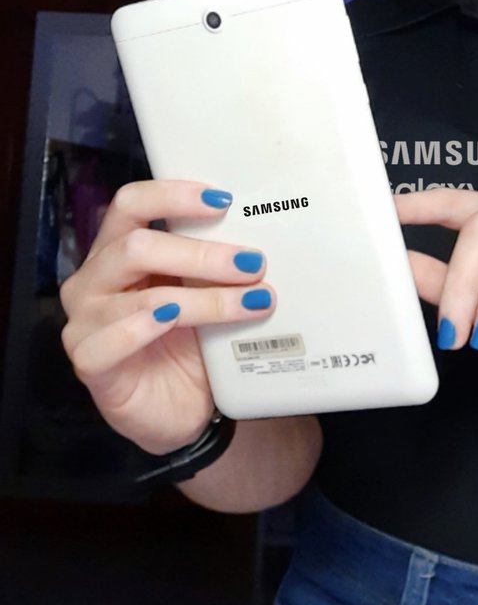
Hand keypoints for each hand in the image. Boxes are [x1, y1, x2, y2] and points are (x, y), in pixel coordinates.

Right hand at [60, 180, 276, 453]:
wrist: (184, 409)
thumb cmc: (192, 343)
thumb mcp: (206, 293)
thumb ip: (216, 264)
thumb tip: (266, 237)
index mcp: (119, 250)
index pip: (131, 204)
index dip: (173, 195)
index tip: (224, 200)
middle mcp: (94, 280)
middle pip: (136, 246)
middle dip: (203, 254)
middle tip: (254, 265)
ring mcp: (85, 322)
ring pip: (141, 298)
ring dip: (204, 298)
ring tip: (251, 303)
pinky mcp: (90, 363)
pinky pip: (108, 342)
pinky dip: (145, 328)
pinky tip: (174, 321)